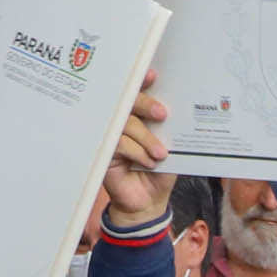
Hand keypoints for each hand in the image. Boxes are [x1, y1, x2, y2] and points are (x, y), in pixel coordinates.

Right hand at [102, 70, 173, 219]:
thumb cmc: (160, 171)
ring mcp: (111, 135)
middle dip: (146, 104)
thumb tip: (172, 107)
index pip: (138, 93)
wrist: (149, 200)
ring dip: (145, 137)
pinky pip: (118, 142)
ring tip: (160, 153)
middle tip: (162, 115)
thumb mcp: (170, 146)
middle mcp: (123, 121)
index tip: (154, 76)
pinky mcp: (104, 151)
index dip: (143, 81)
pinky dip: (136, 151)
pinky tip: (147, 161)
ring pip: (125, 123)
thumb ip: (167, 127)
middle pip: (128, 102)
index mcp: (140, 116)